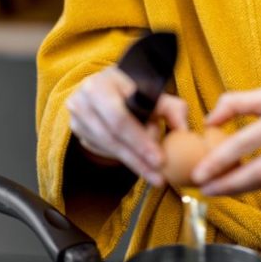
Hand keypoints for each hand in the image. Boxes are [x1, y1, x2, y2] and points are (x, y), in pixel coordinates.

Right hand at [66, 65, 188, 186]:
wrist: (107, 85)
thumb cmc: (133, 87)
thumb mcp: (152, 90)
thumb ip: (171, 108)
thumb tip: (183, 131)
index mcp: (99, 86)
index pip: (119, 118)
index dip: (139, 141)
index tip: (160, 159)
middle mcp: (81, 102)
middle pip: (111, 138)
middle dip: (137, 159)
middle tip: (158, 176)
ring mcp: (76, 120)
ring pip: (107, 148)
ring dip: (133, 163)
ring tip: (155, 175)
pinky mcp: (79, 134)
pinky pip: (102, 152)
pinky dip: (123, 159)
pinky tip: (140, 166)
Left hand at [190, 63, 260, 195]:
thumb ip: (238, 102)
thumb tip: (208, 120)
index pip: (247, 142)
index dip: (220, 160)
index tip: (199, 173)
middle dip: (230, 185)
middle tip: (203, 190)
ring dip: (242, 188)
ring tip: (217, 190)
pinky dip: (259, 183)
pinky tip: (240, 183)